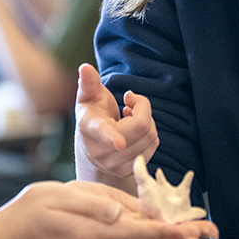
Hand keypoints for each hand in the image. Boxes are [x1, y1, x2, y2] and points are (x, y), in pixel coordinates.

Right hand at [0, 180, 218, 238]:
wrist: (18, 231)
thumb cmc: (38, 208)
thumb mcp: (62, 198)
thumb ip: (92, 205)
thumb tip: (120, 213)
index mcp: (96, 233)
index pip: (141, 232)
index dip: (169, 230)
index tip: (192, 231)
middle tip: (211, 235)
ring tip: (200, 238)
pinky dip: (155, 238)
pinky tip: (168, 233)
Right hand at [74, 64, 159, 182]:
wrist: (91, 145)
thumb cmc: (93, 113)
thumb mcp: (88, 96)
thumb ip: (88, 82)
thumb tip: (85, 67)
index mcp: (90, 128)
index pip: (102, 132)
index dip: (111, 137)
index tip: (119, 143)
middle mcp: (101, 151)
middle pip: (141, 126)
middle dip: (142, 108)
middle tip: (129, 103)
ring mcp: (114, 165)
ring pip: (150, 136)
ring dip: (147, 121)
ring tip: (129, 117)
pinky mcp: (127, 172)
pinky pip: (153, 145)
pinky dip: (149, 134)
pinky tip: (135, 131)